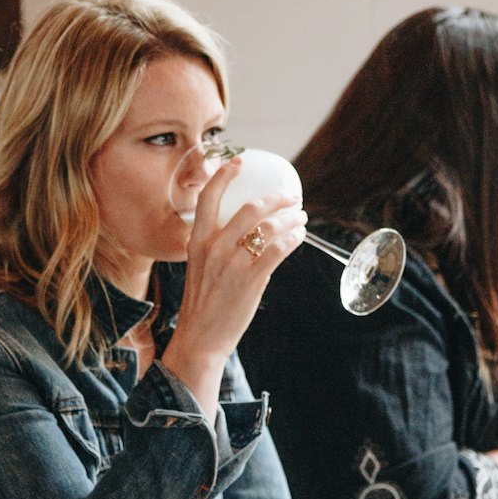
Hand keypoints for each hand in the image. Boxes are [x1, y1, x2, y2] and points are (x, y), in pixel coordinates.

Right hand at [162, 158, 306, 404]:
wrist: (200, 337)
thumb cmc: (203, 302)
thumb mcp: (200, 266)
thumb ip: (217, 246)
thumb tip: (249, 229)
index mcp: (197, 241)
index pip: (208, 198)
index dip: (225, 175)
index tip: (240, 161)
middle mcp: (213, 248)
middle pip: (250, 208)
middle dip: (277, 198)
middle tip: (291, 196)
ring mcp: (233, 264)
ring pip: (269, 228)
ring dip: (291, 219)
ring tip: (301, 218)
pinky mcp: (251, 280)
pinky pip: (279, 250)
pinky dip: (293, 239)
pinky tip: (299, 237)